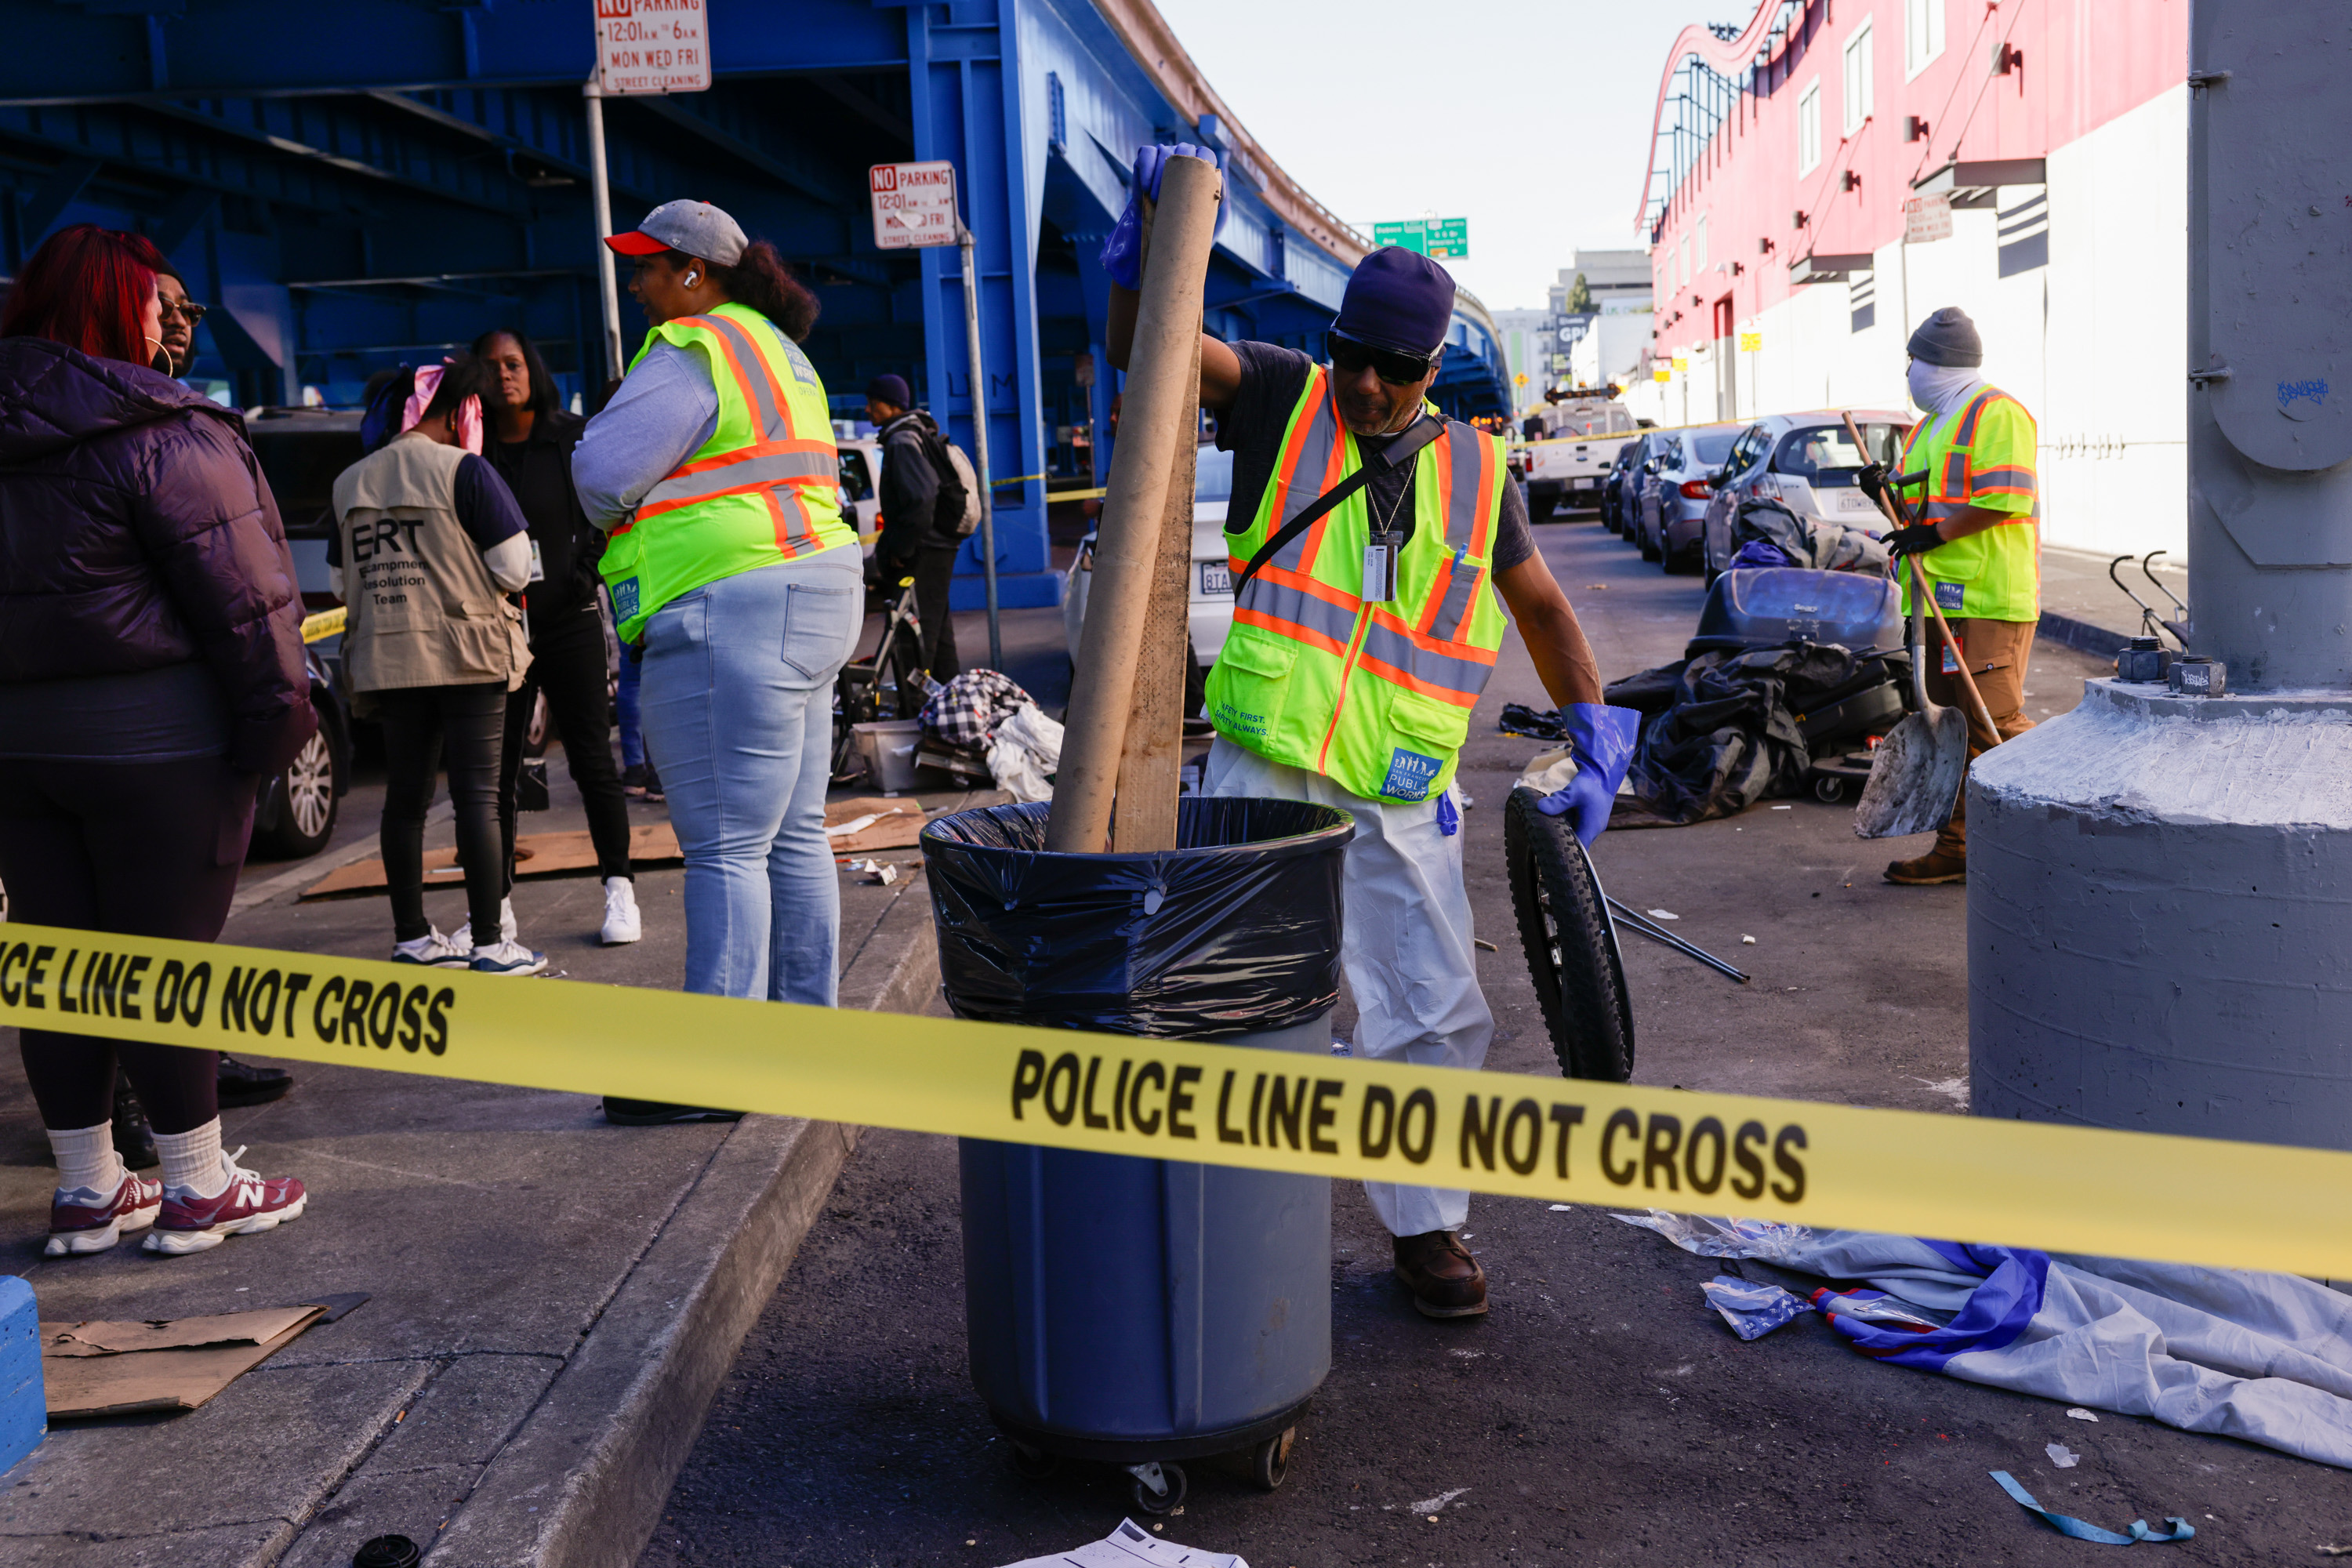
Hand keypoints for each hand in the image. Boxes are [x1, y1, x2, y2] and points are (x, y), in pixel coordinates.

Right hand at [1099, 143, 1223, 292]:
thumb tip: (1220, 180)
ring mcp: (1162, 161)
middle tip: (1168, 195)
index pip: (1206, 154)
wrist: (1157, 246)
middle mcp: (1182, 162)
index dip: (1202, 162)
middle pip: (1184, 149)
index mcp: (1200, 172)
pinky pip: (1145, 153)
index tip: (1195, 183)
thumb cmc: (1185, 234)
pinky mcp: (1143, 165)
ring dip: (1158, 170)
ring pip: (1163, 150)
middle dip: (1177, 168)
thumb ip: (1217, 200)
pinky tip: (1144, 187)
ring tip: (1155, 196)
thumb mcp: (1208, 222)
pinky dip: (1145, 166)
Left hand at [1534, 704, 1642, 845]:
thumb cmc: (1592, 782)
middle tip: (1542, 829)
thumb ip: (1558, 802)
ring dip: (1559, 821)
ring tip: (1549, 813)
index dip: (1564, 851)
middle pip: (1573, 838)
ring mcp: (1591, 821)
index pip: (1578, 848)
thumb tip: (1540, 808)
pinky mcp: (1587, 813)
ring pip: (1571, 826)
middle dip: (1558, 833)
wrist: (1604, 770)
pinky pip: (1573, 818)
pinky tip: (1556, 804)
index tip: (1549, 848)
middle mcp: (1593, 827)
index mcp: (1591, 827)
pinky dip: (1563, 814)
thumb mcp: (1574, 791)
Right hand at [1857, 462, 1886, 504]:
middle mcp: (1863, 487)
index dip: (1868, 468)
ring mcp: (1868, 492)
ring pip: (1874, 480)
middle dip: (1876, 472)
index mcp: (1862, 481)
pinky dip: (1881, 481)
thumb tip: (1875, 461)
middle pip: (1868, 476)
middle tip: (1881, 472)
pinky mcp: (1874, 495)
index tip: (1875, 464)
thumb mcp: (1879, 474)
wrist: (1885, 496)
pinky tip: (1882, 482)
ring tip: (1883, 477)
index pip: (1862, 473)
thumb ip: (1877, 467)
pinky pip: (1878, 484)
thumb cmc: (1881, 483)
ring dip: (1881, 476)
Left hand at [1887, 522, 1943, 556]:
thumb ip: (1913, 534)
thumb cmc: (1930, 532)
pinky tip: (1897, 558)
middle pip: (1892, 536)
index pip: (1896, 532)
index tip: (1887, 538)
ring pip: (1895, 546)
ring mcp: (1906, 540)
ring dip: (1892, 550)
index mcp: (1908, 529)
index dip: (1890, 535)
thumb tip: (1911, 538)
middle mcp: (1905, 534)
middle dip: (1885, 539)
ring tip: (1890, 554)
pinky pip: (1901, 552)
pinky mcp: (1909, 546)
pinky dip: (1899, 555)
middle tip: (1880, 542)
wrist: (1935, 533)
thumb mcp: (1919, 530)